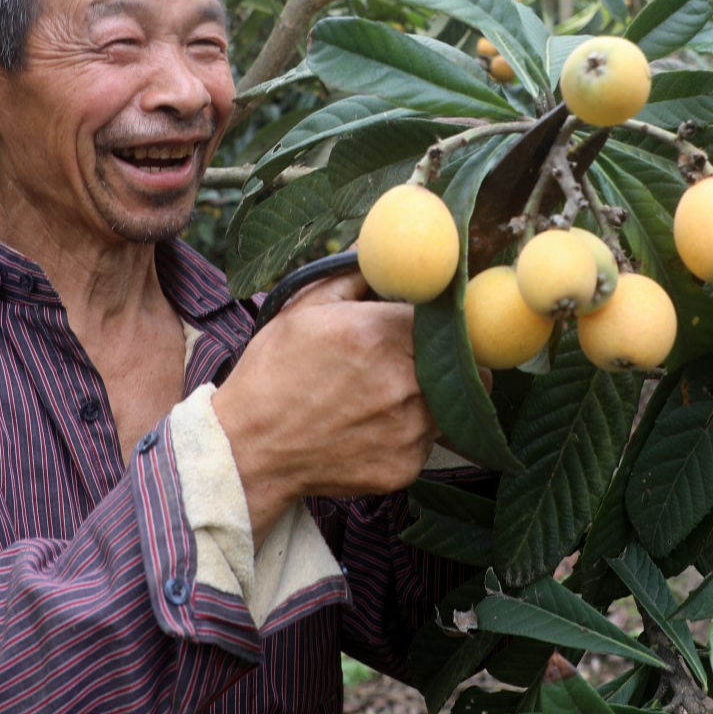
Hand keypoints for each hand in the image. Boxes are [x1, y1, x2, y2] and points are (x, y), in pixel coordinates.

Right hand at [210, 270, 438, 547]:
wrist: (249, 450)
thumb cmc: (272, 373)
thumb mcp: (303, 309)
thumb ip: (351, 275)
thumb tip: (377, 247)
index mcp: (382, 333)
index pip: (448, 315)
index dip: (445, 317)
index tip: (439, 320)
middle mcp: (405, 381)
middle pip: (464, 361)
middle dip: (450, 355)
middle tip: (424, 356)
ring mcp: (410, 428)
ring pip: (450, 403)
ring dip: (432, 395)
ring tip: (391, 394)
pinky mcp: (406, 466)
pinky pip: (428, 441)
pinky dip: (411, 433)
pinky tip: (374, 427)